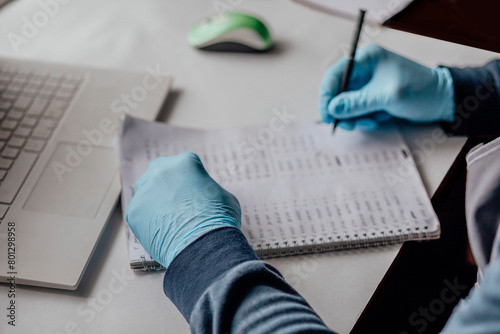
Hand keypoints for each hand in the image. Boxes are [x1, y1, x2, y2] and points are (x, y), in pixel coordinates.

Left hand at [126, 152, 240, 267]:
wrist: (204, 245)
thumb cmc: (219, 220)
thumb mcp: (225, 197)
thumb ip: (209, 191)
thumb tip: (205, 197)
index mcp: (185, 162)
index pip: (186, 165)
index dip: (192, 180)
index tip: (195, 192)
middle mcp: (161, 170)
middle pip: (161, 173)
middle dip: (168, 185)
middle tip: (178, 202)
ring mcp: (145, 190)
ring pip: (146, 192)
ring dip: (155, 201)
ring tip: (169, 219)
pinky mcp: (134, 211)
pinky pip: (140, 213)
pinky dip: (148, 221)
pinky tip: (161, 231)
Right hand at [319, 44, 454, 129]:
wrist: (443, 100)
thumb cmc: (420, 91)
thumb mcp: (386, 97)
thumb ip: (357, 103)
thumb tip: (332, 109)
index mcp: (367, 59)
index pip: (335, 75)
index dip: (327, 96)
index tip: (328, 115)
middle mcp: (365, 69)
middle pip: (339, 91)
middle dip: (344, 110)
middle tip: (350, 125)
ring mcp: (369, 83)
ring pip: (348, 103)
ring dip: (356, 116)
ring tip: (372, 121)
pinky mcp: (374, 96)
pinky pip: (359, 109)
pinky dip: (366, 118)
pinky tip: (379, 118)